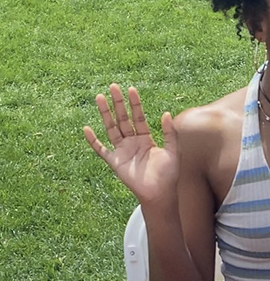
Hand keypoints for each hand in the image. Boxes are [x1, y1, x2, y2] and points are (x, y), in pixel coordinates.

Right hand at [83, 85, 178, 207]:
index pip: (138, 117)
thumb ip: (170, 133)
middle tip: (113, 86)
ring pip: (111, 128)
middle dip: (118, 103)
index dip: (135, 104)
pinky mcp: (115, 161)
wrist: (160, 194)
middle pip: (123, 119)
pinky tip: (86, 129)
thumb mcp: (172, 152)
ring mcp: (122, 151)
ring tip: (99, 97)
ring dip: (105, 114)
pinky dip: (93, 140)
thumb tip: (166, 113)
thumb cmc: (168, 175)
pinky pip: (101, 149)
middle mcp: (132, 143)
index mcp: (146, 139)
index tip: (131, 89)